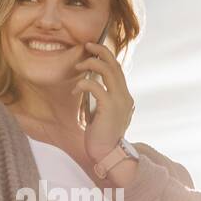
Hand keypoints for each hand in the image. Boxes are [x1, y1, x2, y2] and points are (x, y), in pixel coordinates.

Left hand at [72, 41, 135, 161]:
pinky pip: (95, 85)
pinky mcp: (108, 107)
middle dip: (100, 51)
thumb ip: (103, 101)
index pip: (118, 70)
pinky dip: (82, 83)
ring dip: (91, 63)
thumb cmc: (102, 138)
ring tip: (79, 67)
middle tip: (87, 45)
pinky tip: (74, 90)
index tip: (93, 50)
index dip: (106, 57)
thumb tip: (92, 87)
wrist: (108, 155)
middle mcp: (125, 96)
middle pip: (115, 65)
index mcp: (125, 98)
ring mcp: (119, 101)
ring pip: (107, 70)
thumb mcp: (104, 116)